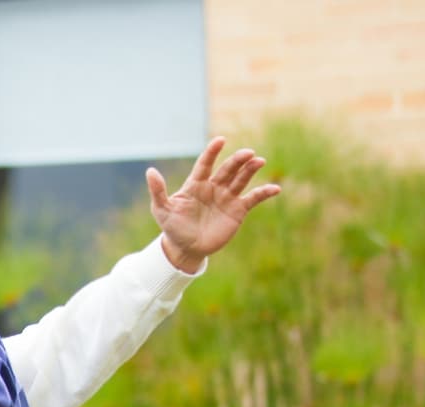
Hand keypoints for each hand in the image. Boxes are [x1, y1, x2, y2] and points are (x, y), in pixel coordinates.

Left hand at [150, 136, 281, 272]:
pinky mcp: (238, 210)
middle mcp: (213, 187)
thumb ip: (158, 191)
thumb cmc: (172, 228)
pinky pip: (253, 198)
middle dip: (237, 160)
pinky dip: (264, 193)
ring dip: (250, 170)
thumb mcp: (162, 210)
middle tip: (248, 153)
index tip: (220, 140)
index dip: (212, 152)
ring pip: (241, 179)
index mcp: (196, 184)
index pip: (205, 164)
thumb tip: (150, 171)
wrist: (186, 249)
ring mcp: (227, 197)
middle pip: (228, 169)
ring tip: (259, 161)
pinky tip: (275, 189)